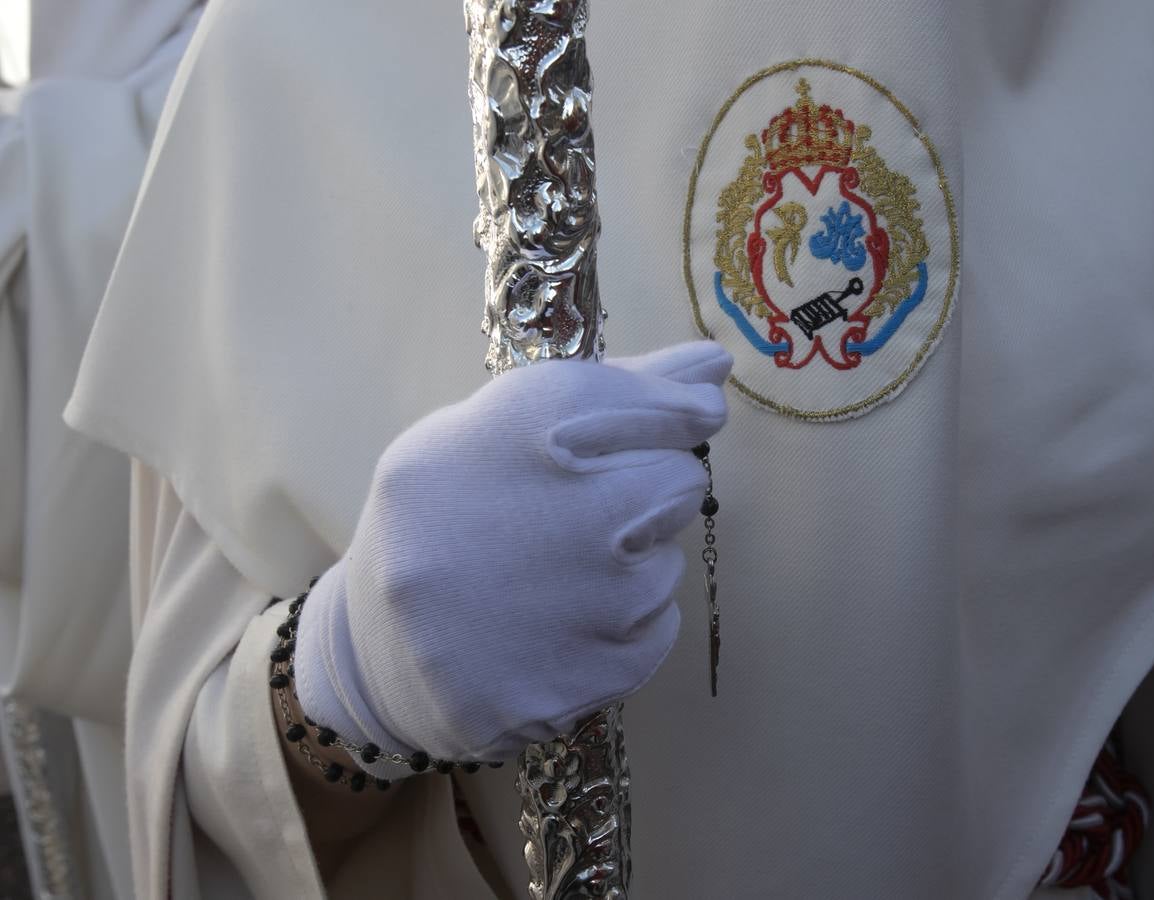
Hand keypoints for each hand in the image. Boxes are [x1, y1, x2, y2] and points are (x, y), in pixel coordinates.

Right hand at [293, 341, 731, 767]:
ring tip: (550, 575)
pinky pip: (657, 631)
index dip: (672, 415)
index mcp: (522, 430)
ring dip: (630, 565)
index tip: (668, 424)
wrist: (375, 645)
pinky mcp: (585, 680)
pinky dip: (622, 627)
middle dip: (648, 488)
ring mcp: (577, 608)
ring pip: (667, 563)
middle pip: (680, 482)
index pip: (668, 408)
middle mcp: (560, 514)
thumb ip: (618, 385)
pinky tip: (558, 624)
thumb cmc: (448, 512)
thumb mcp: (500, 424)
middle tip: (579, 511)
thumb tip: (715, 365)